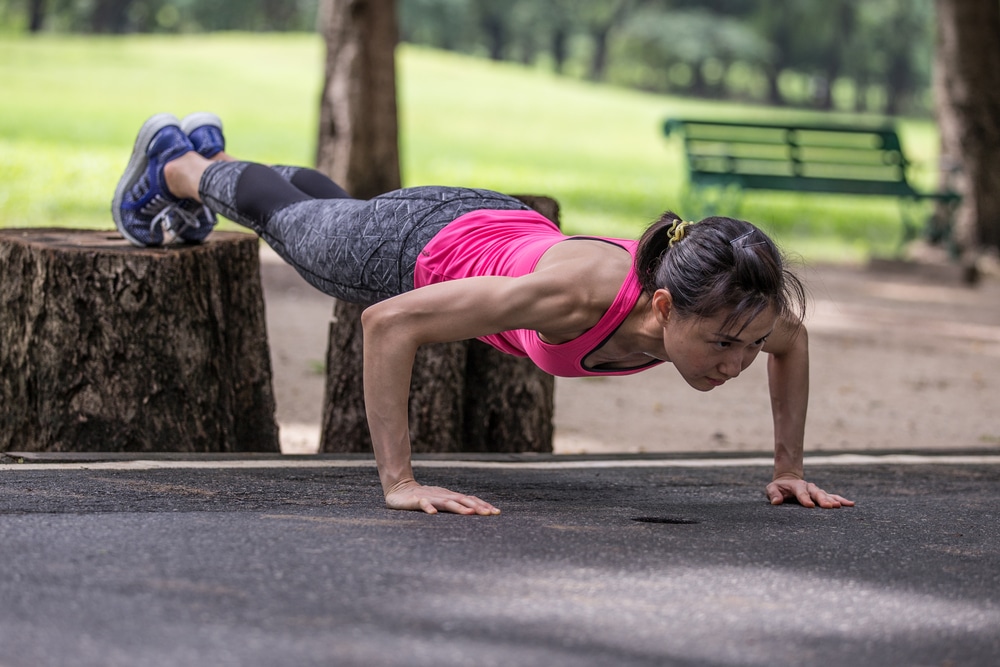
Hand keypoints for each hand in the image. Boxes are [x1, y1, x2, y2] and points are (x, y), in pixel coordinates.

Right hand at [384, 479, 500, 515]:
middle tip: (490, 514)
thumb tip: (475, 512)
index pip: (470, 499)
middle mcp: (443, 495)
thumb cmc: (423, 498)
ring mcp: (430, 497)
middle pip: (463, 500)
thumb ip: (456, 506)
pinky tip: (433, 513)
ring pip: (447, 502)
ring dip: (459, 508)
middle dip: (477, 507)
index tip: (496, 512)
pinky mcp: (416, 500)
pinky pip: (423, 503)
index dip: (483, 505)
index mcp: (450, 496)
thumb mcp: (442, 501)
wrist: (399, 489)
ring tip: (469, 514)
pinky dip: (428, 508)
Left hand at [766, 475, 854, 508]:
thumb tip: (775, 502)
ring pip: (826, 494)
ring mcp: (816, 490)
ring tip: (840, 506)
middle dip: (823, 500)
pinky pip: (833, 496)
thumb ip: (773, 494)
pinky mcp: (822, 494)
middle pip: (816, 493)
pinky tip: (850, 504)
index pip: (801, 492)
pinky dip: (841, 499)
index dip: (805, 499)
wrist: (788, 481)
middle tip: (830, 506)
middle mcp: (808, 487)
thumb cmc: (779, 488)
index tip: (810, 506)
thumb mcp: (772, 488)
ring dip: (833, 500)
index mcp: (796, 486)